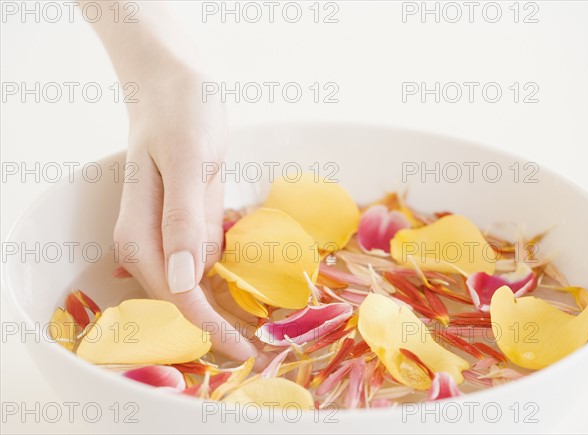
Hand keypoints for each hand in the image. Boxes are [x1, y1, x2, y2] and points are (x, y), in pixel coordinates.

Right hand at [113, 66, 262, 364]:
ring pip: (199, 284)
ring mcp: (166, 236)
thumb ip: (184, 221)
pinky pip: (206, 260)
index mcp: (142, 236)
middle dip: (222, 323)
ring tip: (259, 327)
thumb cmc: (181, 113)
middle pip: (188, 299)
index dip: (212, 329)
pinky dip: (227, 276)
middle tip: (261, 348)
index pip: (181, 298)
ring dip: (227, 304)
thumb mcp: (189, 161)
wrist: (173, 83)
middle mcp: (149, 244)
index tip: (247, 354)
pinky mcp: (183, 224)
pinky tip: (248, 285)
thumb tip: (186, 282)